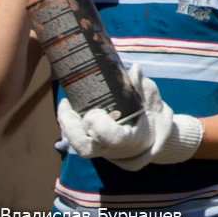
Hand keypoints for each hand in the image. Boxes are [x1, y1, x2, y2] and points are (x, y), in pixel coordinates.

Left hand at [56, 65, 202, 170]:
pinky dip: (69, 122)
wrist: (150, 135)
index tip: (96, 111)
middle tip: (68, 104)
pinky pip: (75, 137)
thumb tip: (134, 68)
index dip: (100, 127)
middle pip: (85, 147)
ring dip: (67, 123)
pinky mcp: (92, 143)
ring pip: (76, 143)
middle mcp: (112, 148)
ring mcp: (100, 148)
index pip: (111, 138)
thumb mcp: (151, 100)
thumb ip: (141, 86)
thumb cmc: (151, 116)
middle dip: (72, 127)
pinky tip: (68, 105)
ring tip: (66, 102)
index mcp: (130, 140)